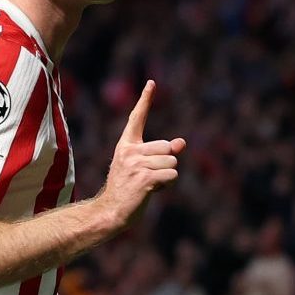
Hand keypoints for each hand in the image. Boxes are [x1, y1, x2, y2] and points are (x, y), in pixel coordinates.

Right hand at [95, 81, 184, 231]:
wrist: (111, 211)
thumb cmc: (129, 188)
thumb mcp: (144, 166)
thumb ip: (163, 153)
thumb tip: (182, 142)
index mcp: (126, 145)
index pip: (136, 118)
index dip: (145, 100)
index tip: (151, 83)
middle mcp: (129, 151)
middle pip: (167, 147)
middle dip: (166, 164)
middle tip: (149, 177)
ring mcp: (136, 165)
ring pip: (172, 162)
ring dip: (168, 176)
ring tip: (150, 184)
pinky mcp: (144, 179)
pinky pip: (172, 175)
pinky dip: (168, 185)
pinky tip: (153, 191)